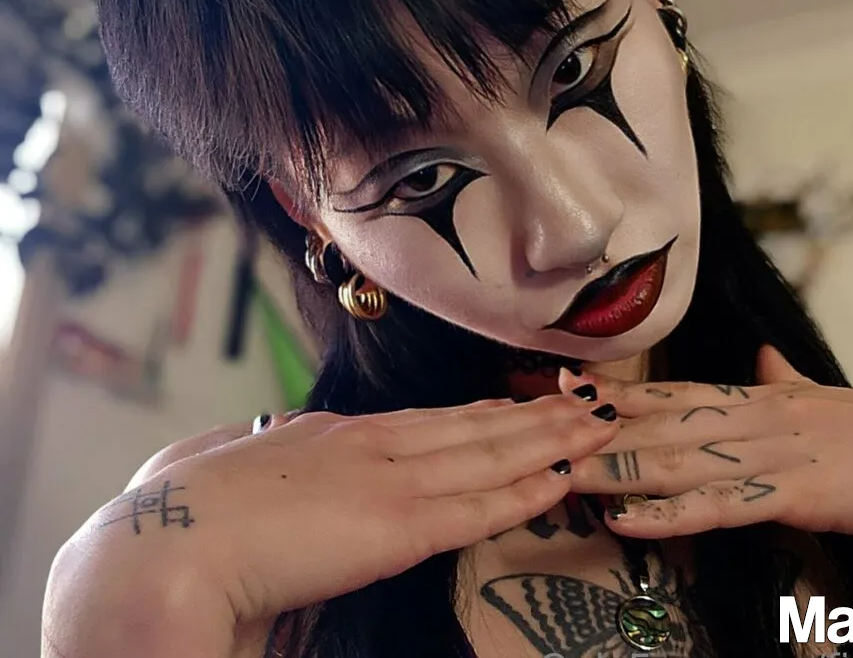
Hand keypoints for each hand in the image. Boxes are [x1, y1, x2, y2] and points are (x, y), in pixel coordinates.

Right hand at [44, 393, 617, 657]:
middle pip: (474, 426)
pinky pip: (481, 504)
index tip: (519, 405)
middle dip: (535, 415)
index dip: (481, 414)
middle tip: (586, 400)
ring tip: (596, 424)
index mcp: (337, 436)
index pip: (429, 421)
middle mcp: (374, 445)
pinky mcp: (400, 525)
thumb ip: (273, 452)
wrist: (164, 544)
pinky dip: (529, 487)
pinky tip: (565, 475)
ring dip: (549, 441)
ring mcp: (392, 479)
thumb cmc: (182, 513)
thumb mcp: (233, 467)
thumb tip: (281, 433)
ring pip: (491, 454)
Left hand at [559, 347, 852, 545]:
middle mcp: (757, 415)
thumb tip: (768, 355)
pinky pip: (721, 505)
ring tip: (560, 468)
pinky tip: (628, 517)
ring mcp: (774, 452)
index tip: (564, 386)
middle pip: (661, 417)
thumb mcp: (830, 401)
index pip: (674, 390)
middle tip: (536, 418)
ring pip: (678, 459)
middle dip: (597, 422)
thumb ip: (790, 381)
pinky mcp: (796, 493)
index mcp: (762, 396)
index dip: (616, 390)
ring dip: (616, 466)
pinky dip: (670, 512)